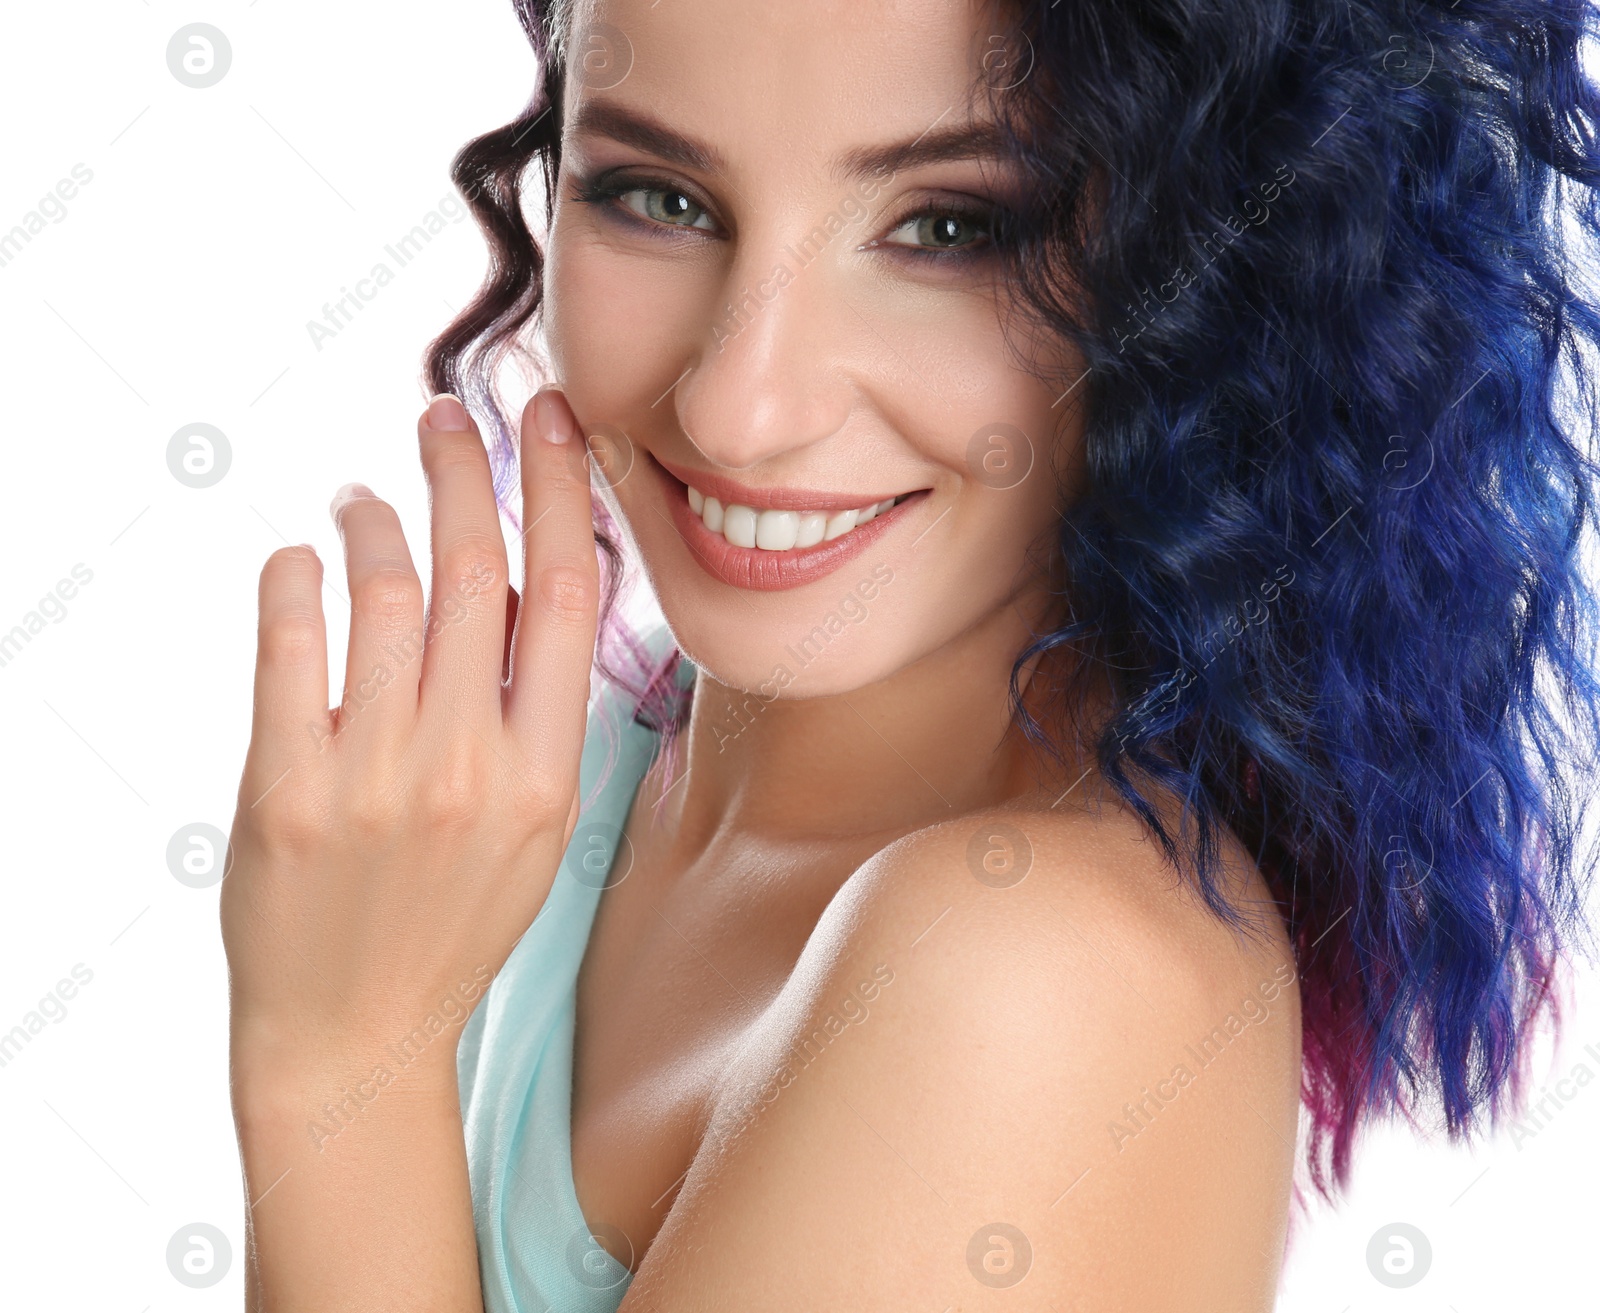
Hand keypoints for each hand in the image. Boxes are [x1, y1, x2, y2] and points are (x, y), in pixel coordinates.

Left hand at [221, 389, 596, 1091]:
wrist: (353, 1034)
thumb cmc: (450, 925)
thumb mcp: (536, 833)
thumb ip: (537, 716)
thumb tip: (516, 585)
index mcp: (544, 777)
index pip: (569, 596)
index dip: (559, 490)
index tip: (548, 421)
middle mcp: (466, 769)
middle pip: (475, 573)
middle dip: (460, 470)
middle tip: (443, 414)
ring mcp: (370, 780)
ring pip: (382, 593)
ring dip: (372, 518)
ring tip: (361, 499)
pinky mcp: (280, 791)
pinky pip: (289, 644)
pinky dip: (295, 577)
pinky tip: (301, 560)